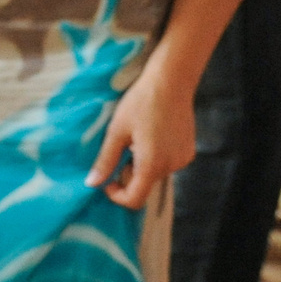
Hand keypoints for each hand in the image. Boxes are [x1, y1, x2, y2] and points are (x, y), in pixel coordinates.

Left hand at [85, 53, 196, 208]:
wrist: (171, 82)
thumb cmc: (140, 103)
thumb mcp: (116, 131)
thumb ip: (105, 160)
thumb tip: (92, 183)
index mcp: (151, 165)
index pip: (134, 199)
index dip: (117, 195)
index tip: (107, 180)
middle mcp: (171, 166)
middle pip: (144, 185)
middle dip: (128, 173)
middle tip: (121, 148)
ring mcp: (183, 159)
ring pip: (155, 174)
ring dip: (141, 164)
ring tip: (137, 138)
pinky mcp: (188, 151)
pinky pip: (167, 163)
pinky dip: (155, 157)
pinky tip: (151, 135)